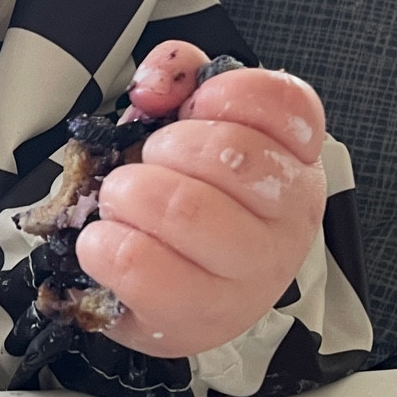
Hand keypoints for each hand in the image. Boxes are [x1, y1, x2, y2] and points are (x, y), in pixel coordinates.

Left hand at [74, 43, 327, 358]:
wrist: (176, 295)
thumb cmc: (187, 201)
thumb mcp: (186, 126)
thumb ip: (178, 78)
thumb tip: (157, 82)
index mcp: (294, 160)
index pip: (289, 107)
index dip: (232, 93)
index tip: (197, 105)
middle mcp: (287, 218)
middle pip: (232, 156)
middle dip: (167, 146)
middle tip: (149, 162)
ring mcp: (250, 274)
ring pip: (186, 210)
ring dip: (130, 192)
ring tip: (121, 200)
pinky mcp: (199, 317)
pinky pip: (139, 265)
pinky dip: (102, 243)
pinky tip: (105, 241)